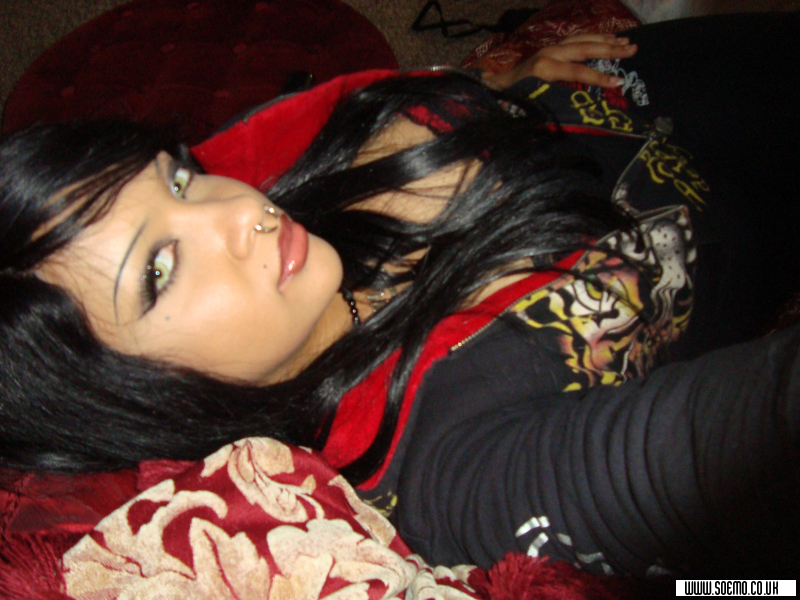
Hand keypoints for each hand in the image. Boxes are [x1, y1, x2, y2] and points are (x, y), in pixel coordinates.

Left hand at [482, 33, 637, 89]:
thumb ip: (549, 104)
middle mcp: (549, 53)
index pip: (577, 70)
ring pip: (583, 39)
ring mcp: (551, 47)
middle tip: (633, 50)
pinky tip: (610, 39)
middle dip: (610, 50)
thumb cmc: (512, 100)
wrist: (495, 85)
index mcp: (544, 68)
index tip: (619, 83)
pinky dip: (596, 38)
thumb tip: (572, 114)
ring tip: (627, 42)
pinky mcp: (552, 47)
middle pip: (584, 48)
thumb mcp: (528, 104)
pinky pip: (578, 39)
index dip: (598, 77)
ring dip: (606, 40)